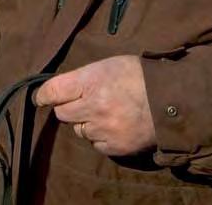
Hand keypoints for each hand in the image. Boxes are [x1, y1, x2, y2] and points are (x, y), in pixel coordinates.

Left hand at [34, 55, 155, 156]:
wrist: (171, 100)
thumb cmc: (138, 75)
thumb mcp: (108, 65)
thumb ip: (83, 77)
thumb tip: (62, 88)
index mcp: (90, 81)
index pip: (53, 91)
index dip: (43, 95)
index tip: (40, 98)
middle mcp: (94, 107)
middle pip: (62, 114)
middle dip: (69, 108)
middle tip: (82, 102)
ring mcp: (104, 129)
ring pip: (79, 130)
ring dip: (86, 123)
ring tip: (104, 113)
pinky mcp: (116, 146)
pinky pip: (96, 144)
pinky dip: (100, 137)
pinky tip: (113, 126)